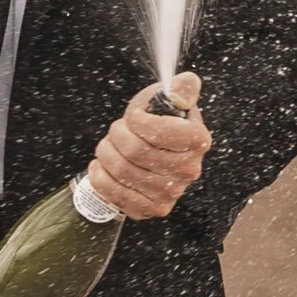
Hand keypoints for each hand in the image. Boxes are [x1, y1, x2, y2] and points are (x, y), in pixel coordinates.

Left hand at [89, 71, 211, 221]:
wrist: (161, 156)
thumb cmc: (164, 123)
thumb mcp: (175, 100)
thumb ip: (182, 88)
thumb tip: (180, 91)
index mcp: (197, 141)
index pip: (158, 130)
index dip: (136, 119)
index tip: (133, 116)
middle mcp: (187, 170)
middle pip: (135, 150)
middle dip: (117, 134)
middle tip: (117, 130)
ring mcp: (170, 193)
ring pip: (121, 169)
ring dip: (106, 152)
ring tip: (109, 146)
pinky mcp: (151, 208)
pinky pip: (114, 192)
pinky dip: (100, 176)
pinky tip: (103, 166)